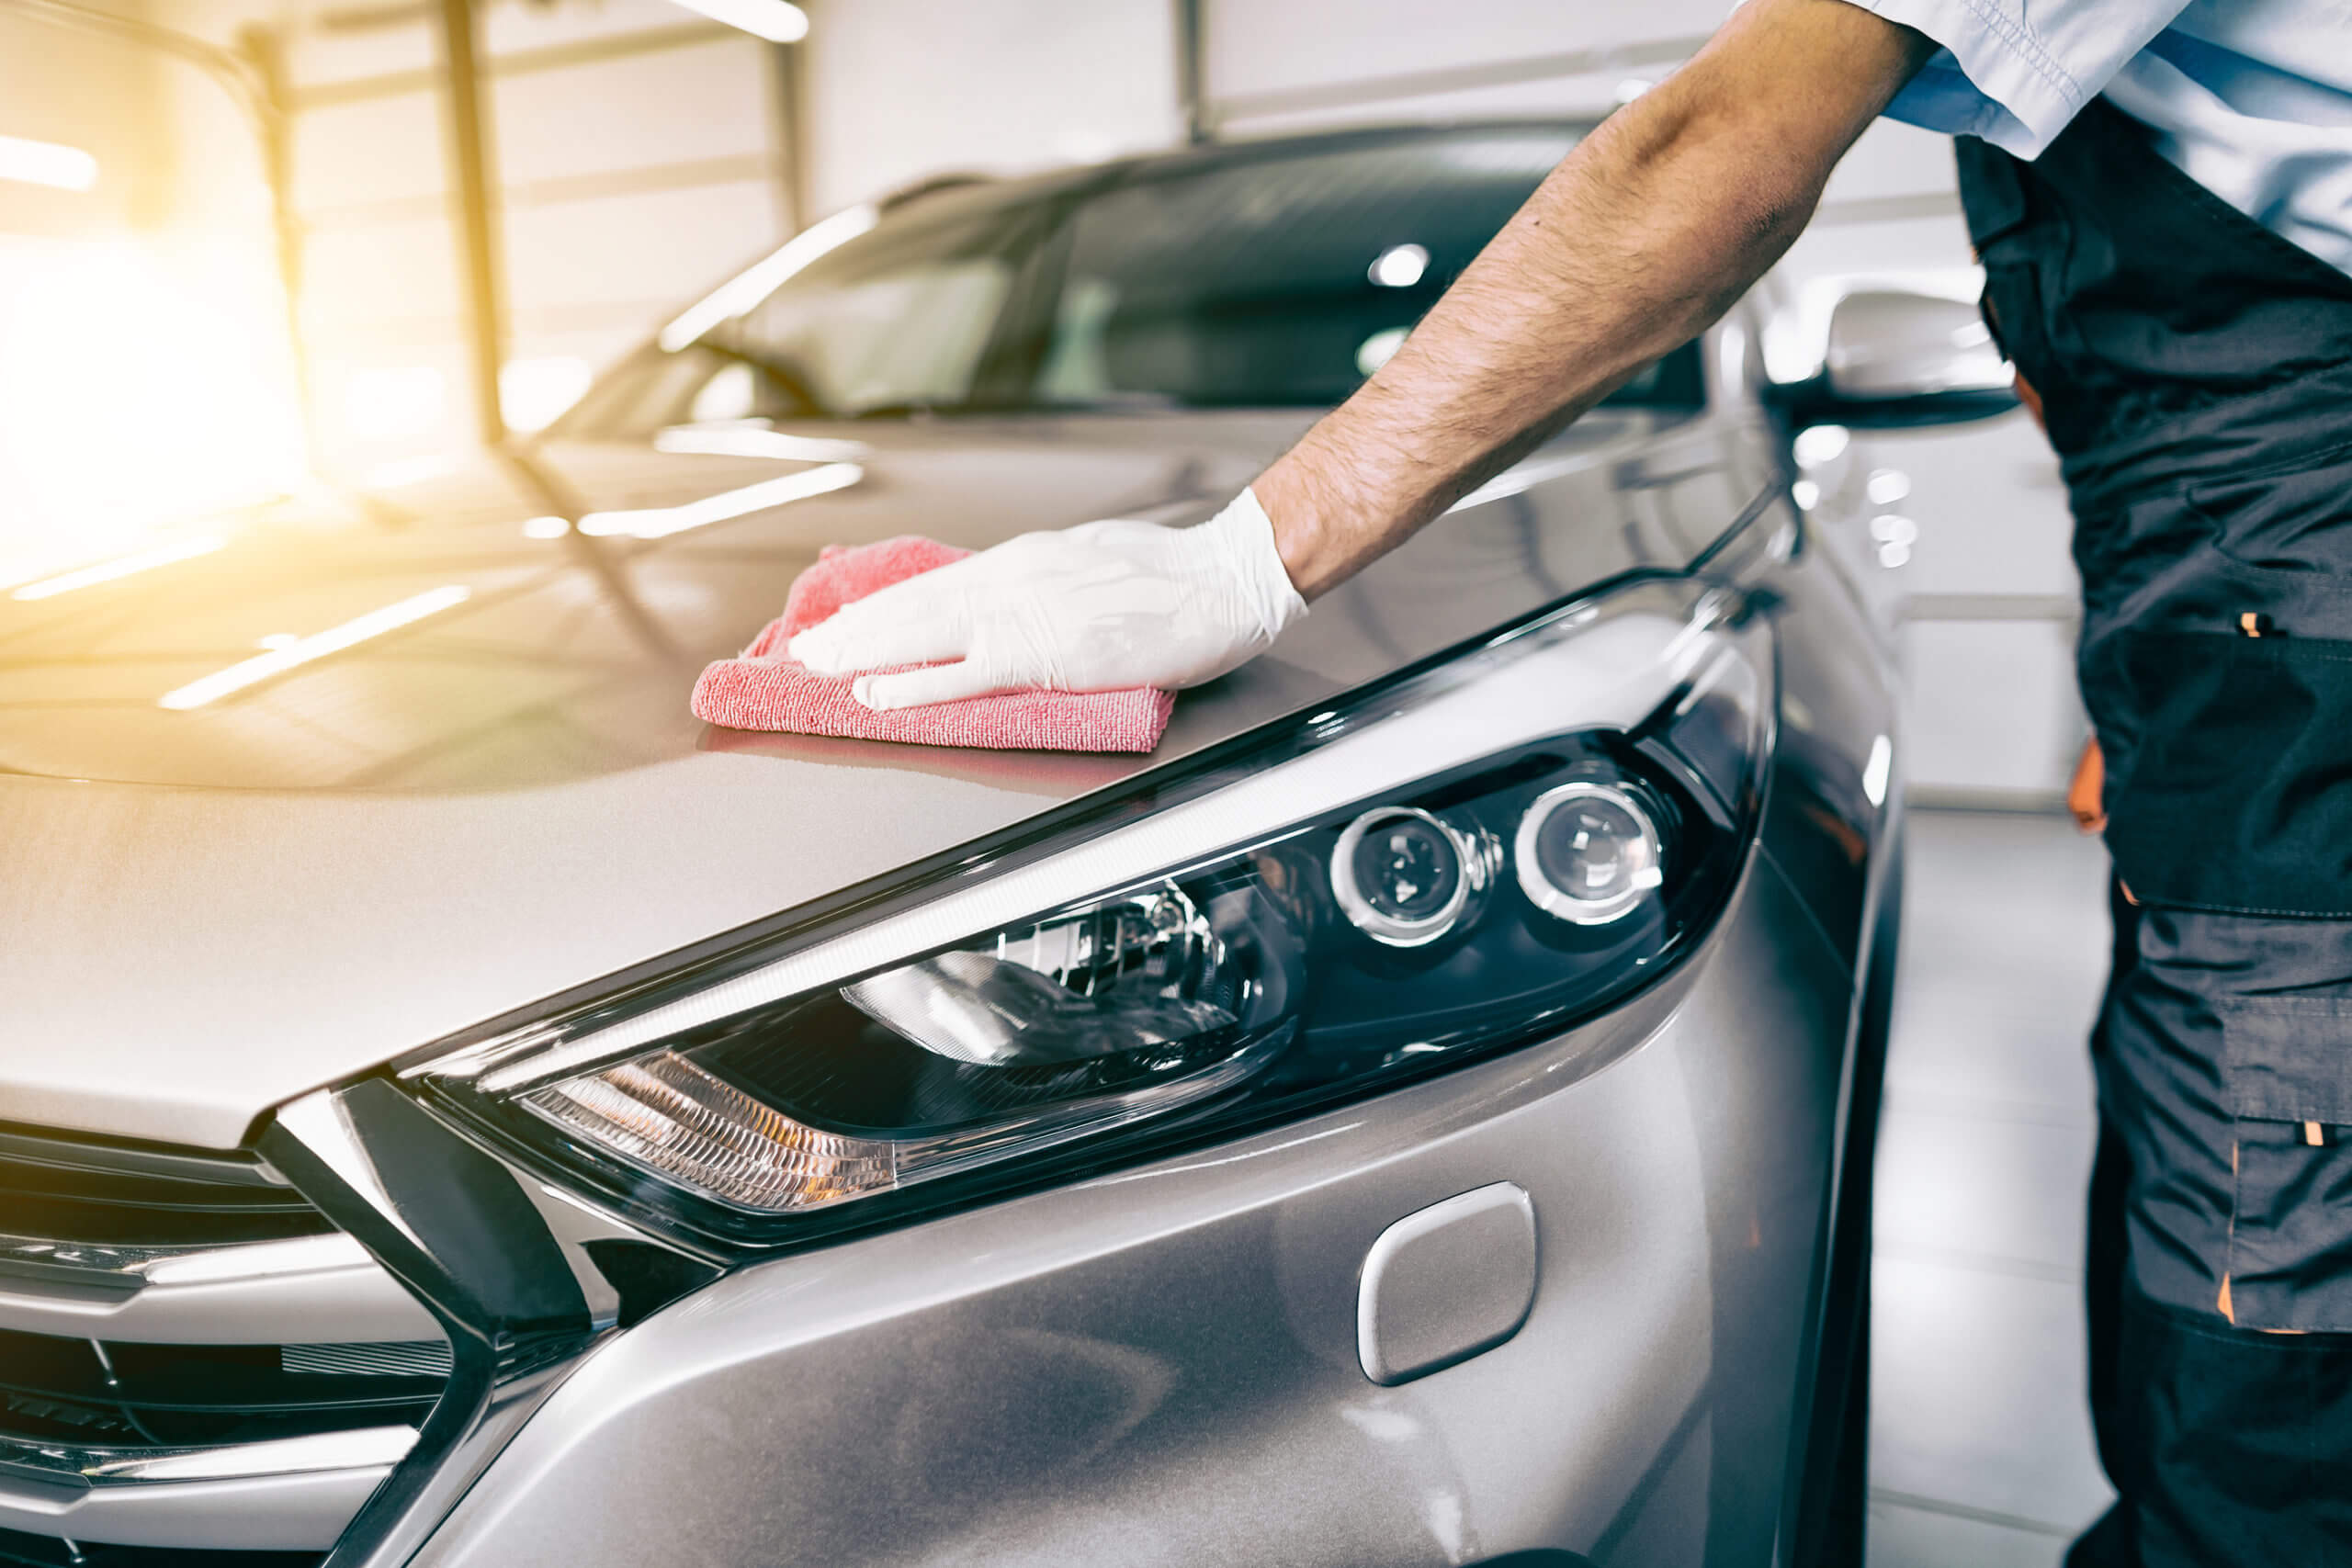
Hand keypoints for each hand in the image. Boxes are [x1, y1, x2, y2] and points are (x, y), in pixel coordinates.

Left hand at [788, 489, 1307, 709]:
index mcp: (1023, 561)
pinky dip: (912, 685)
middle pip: (913, 606)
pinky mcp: (1044, 655)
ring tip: (816, 668)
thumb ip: (1043, 584)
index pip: (934, 584)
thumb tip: (1010, 599)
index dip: (882, 605)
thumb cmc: (1172, 576)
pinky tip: (875, 695)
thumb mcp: (1090, 563)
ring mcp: (1023, 616)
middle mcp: (1011, 580)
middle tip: (803, 648)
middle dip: (853, 630)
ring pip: (920, 635)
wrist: (1221, 582)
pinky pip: (962, 674)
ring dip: (861, 654)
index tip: (844, 618)